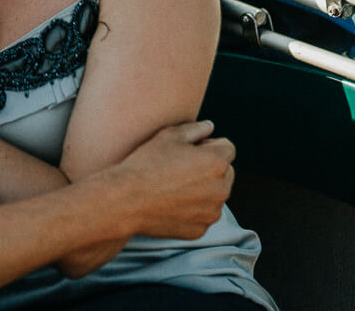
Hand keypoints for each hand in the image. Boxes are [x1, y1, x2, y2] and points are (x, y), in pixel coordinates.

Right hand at [108, 121, 233, 241]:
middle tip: (181, 167)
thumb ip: (195, 129)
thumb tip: (210, 126)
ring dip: (204, 189)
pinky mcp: (201, 229)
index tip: (189, 150)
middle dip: (211, 167)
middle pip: (226, 172)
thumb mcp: (168, 136)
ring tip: (174, 185)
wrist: (127, 200)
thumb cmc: (146, 163)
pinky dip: (193, 209)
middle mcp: (221, 189)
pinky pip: (203, 214)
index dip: (208, 145)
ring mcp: (212, 212)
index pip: (227, 148)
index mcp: (217, 162)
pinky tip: (171, 202)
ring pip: (215, 194)